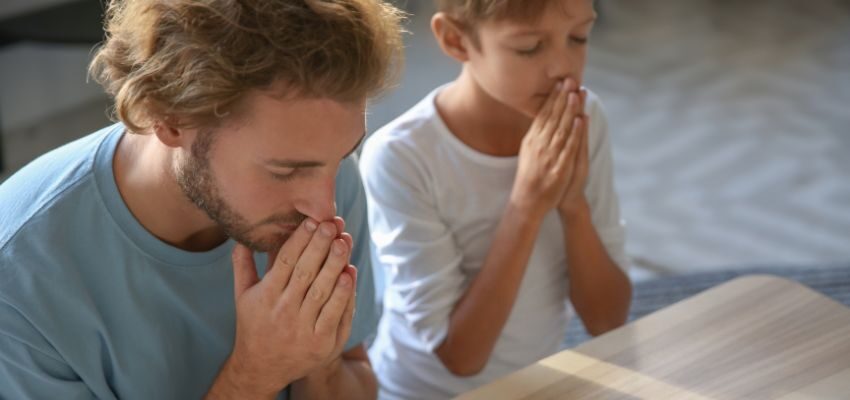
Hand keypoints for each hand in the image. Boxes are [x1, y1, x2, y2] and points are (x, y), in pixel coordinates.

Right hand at [222, 218, 357, 396]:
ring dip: (335, 266)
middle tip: (332, 224)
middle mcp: (284, 311)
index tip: (312, 221)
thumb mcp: (242, 296)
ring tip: (345, 242)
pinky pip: (335, 315)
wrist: (261, 368)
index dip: (299, 240)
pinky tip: (350, 274)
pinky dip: (344, 295)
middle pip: (305, 273)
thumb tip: (241, 237)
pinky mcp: (321, 343)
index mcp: (266, 295)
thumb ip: (243, 266)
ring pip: (322, 292)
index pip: (285, 262)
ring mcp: (303, 328)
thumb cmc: (254, 325)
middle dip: (320, 246)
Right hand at [510, 79, 585, 219]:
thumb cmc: (529, 177)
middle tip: (569, 80)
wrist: (527, 202)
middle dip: (562, 98)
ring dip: (569, 110)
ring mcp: (549, 156)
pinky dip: (574, 133)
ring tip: (576, 94)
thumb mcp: (528, 152)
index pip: (543, 114)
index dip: (552, 98)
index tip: (559, 83)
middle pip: (552, 117)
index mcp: (532, 140)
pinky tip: (580, 121)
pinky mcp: (559, 168)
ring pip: (561, 128)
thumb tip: (542, 119)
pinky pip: (568, 147)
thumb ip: (536, 136)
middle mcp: (539, 145)